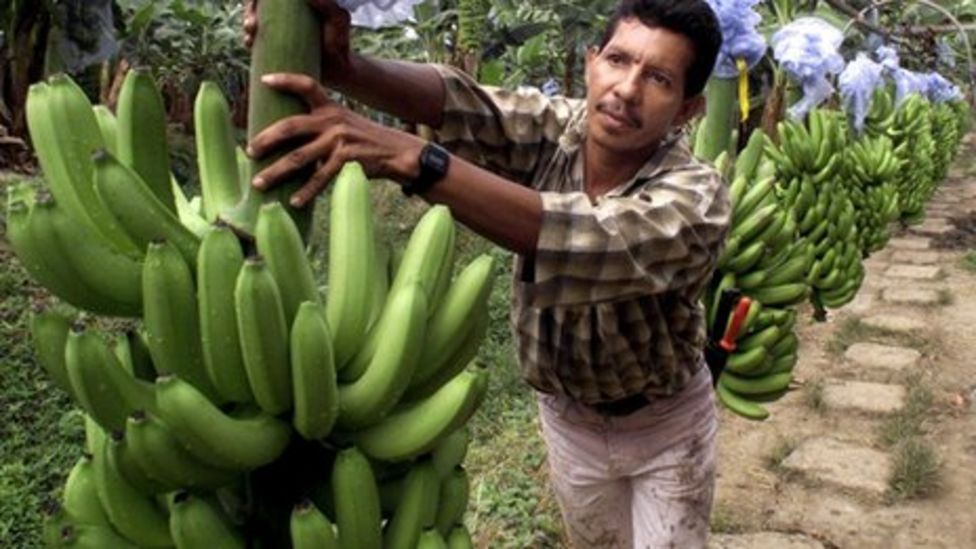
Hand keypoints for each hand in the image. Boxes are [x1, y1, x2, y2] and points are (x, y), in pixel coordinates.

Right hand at [244, 0, 353, 79]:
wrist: (337, 71)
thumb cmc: (340, 42)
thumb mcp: (338, 20)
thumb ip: (328, 6)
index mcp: (298, 5)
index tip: (256, 2)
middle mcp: (285, 15)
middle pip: (259, 6)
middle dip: (250, 9)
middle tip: (252, 23)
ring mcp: (279, 31)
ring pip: (253, 21)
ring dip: (246, 22)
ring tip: (251, 32)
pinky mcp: (275, 47)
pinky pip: (255, 41)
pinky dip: (248, 39)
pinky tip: (249, 42)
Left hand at [247, 73, 425, 207]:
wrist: (398, 153)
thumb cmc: (366, 142)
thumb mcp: (345, 123)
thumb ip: (320, 126)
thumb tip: (286, 140)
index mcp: (331, 108)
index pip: (307, 85)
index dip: (285, 80)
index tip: (264, 80)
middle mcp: (332, 120)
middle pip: (290, 126)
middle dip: (265, 139)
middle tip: (248, 151)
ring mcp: (339, 140)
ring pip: (298, 157)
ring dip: (275, 172)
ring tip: (259, 183)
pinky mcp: (347, 160)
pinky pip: (320, 178)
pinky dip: (306, 192)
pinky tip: (294, 202)